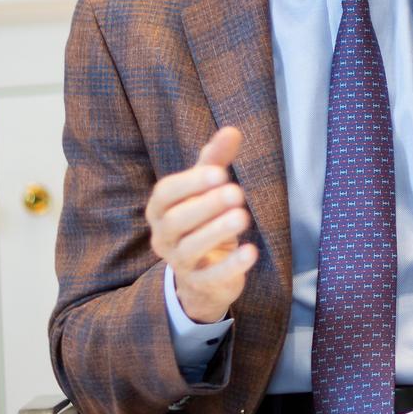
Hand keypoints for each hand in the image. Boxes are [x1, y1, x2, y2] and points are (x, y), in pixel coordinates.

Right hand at [146, 126, 258, 324]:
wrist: (202, 274)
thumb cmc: (202, 220)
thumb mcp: (207, 189)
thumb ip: (216, 161)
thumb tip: (232, 130)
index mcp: (160, 209)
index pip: (165, 193)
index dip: (191, 182)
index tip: (221, 172)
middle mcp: (163, 236)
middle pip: (175, 221)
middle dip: (206, 205)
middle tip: (237, 192)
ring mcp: (178, 263)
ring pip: (189, 249)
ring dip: (216, 232)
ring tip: (243, 217)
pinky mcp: (199, 284)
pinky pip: (211, 277)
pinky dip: (231, 265)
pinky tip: (252, 251)